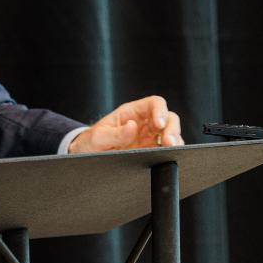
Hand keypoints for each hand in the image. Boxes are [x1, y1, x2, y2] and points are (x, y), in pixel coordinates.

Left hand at [68, 96, 182, 153]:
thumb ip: (114, 133)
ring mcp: (150, 139)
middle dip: (172, 128)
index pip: (154, 103)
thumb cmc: (91, 143)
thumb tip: (132, 127)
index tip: (159, 124)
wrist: (87, 158)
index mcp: (132, 113)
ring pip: (172, 134)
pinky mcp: (151, 153)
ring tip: (170, 151)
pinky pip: (167, 151)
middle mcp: (144, 124)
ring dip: (175, 142)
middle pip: (168, 118)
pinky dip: (173, 154)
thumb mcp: (98, 137)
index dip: (160, 111)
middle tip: (168, 142)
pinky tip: (170, 158)